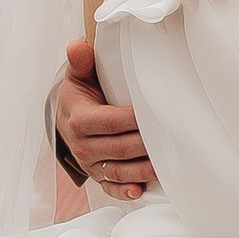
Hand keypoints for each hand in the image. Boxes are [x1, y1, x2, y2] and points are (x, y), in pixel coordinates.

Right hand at [56, 39, 153, 199]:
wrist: (66, 117)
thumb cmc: (79, 94)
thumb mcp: (78, 76)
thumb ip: (81, 61)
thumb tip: (78, 46)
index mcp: (79, 120)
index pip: (111, 122)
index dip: (133, 120)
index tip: (156, 114)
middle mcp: (83, 146)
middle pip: (120, 148)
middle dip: (146, 145)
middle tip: (173, 139)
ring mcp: (91, 164)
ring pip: (119, 170)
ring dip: (143, 170)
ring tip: (167, 166)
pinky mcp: (98, 176)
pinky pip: (110, 188)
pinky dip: (124, 191)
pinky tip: (139, 190)